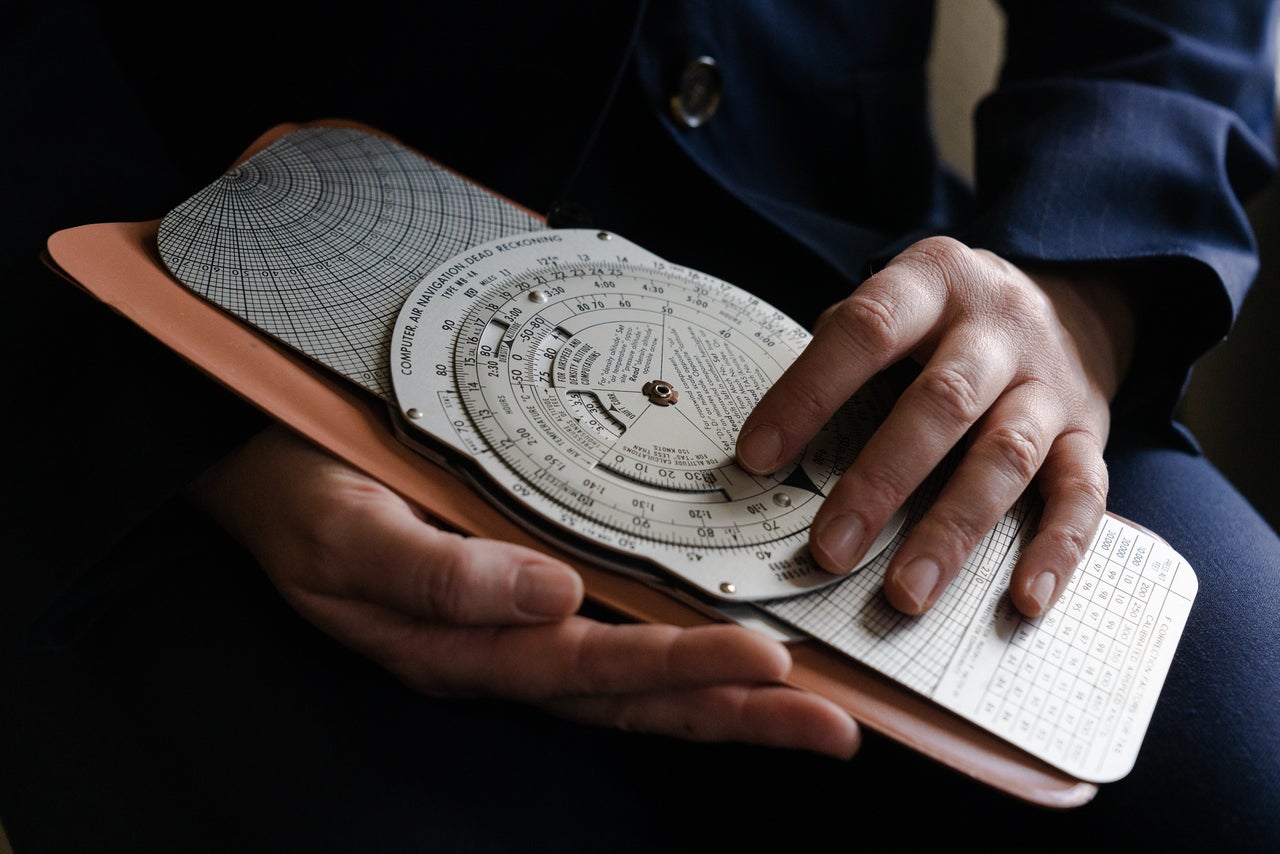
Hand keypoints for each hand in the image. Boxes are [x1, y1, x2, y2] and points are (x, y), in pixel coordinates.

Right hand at [187, 424, 859, 757]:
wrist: (265, 475)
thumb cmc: (299, 502)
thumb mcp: (344, 538)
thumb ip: (436, 576)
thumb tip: (550, 596)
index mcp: (461, 648)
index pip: (588, 673)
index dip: (678, 671)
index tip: (766, 662)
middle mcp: (501, 653)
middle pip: (631, 699)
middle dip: (734, 713)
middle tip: (834, 723)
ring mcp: (514, 632)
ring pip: (632, 681)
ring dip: (721, 696)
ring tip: (807, 708)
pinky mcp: (520, 599)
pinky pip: (612, 641)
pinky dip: (676, 659)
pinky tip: (727, 657)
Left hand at [736, 237, 1134, 618]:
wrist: (1070, 302)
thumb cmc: (946, 321)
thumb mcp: (898, 303)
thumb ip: (843, 351)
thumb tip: (772, 440)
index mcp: (934, 283)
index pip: (867, 329)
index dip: (809, 392)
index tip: (758, 457)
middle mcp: (998, 328)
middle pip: (942, 402)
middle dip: (881, 481)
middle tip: (831, 549)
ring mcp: (1050, 382)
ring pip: (1005, 455)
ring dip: (952, 529)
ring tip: (906, 591)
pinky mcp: (1089, 432)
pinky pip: (1085, 493)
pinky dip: (1057, 549)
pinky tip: (1024, 598)